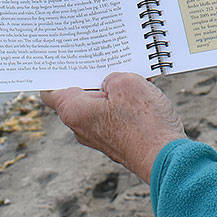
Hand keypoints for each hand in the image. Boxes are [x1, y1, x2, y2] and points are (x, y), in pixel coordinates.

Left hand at [42, 72, 185, 182]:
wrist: (166, 158)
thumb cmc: (144, 122)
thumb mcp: (127, 82)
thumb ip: (112, 76)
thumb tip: (111, 83)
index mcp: (74, 112)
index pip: (50, 91)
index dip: (55, 72)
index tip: (65, 58)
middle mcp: (81, 128)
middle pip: (79, 95)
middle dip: (94, 77)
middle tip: (108, 59)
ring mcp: (100, 137)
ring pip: (100, 105)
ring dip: (115, 90)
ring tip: (135, 76)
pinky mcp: (117, 141)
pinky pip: (115, 116)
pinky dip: (125, 104)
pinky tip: (144, 93)